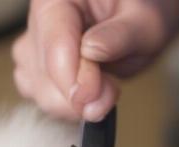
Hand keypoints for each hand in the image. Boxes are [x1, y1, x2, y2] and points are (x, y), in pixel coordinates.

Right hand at [12, 0, 178, 120]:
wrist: (137, 17)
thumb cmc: (142, 10)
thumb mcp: (146, 19)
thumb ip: (120, 37)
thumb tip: (90, 52)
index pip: (56, 48)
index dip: (75, 82)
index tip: (100, 100)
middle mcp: (38, 19)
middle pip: (44, 76)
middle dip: (79, 97)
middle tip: (112, 93)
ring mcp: (33, 45)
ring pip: (40, 92)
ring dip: (75, 103)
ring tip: (104, 85)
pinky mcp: (35, 68)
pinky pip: (41, 97)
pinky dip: (66, 104)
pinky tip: (87, 91)